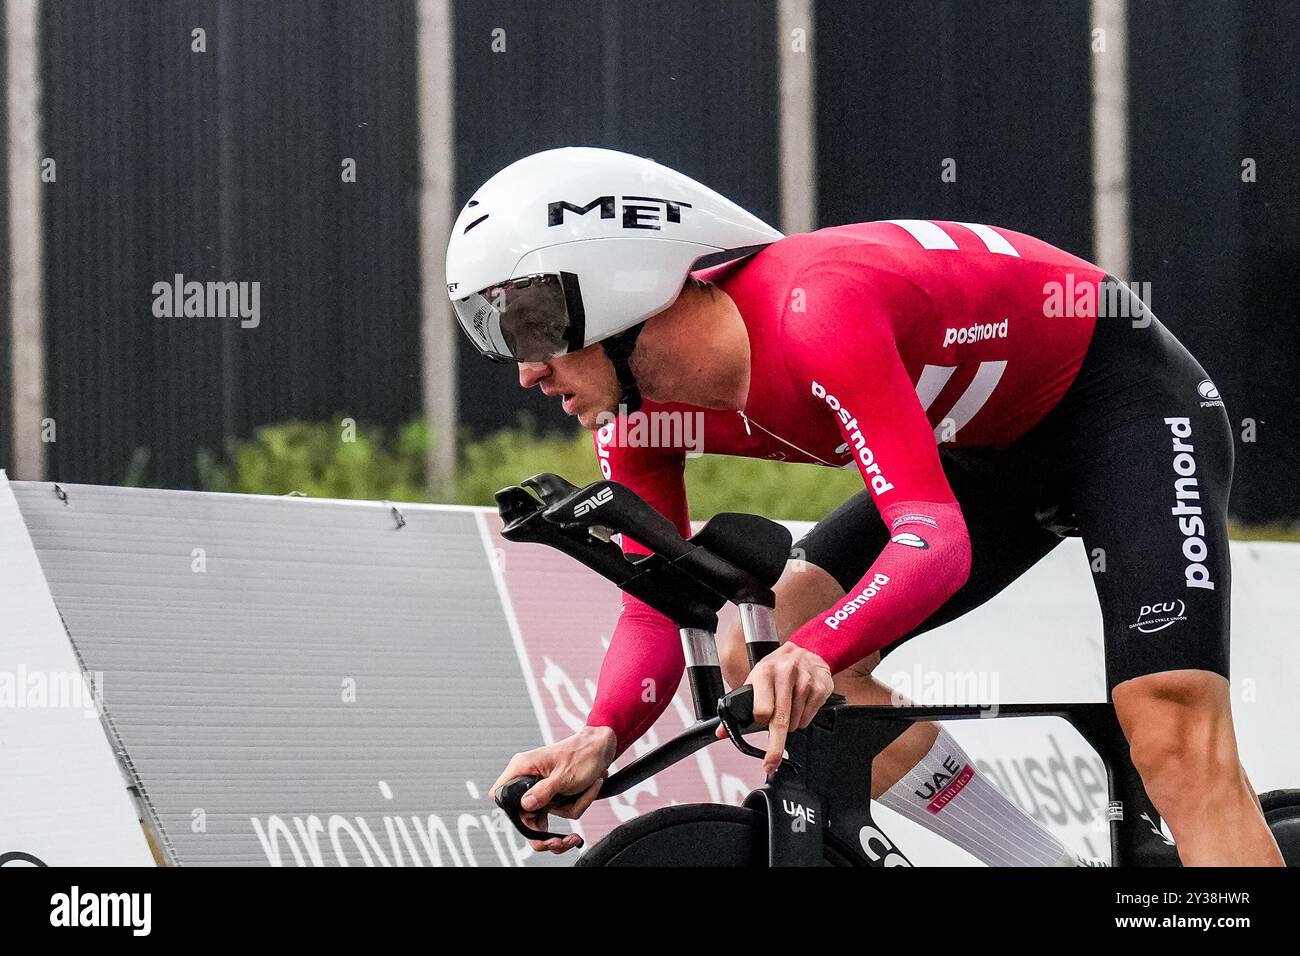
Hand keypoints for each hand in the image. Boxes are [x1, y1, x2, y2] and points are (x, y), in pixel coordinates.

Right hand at [490, 725, 616, 853]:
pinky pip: (561, 812)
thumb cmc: (582, 753)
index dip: (511, 813)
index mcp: (523, 768)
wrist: (602, 747)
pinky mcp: (554, 796)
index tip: (531, 822)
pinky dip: (578, 805)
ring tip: (586, 795)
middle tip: (558, 842)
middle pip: (523, 817)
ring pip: (546, 818)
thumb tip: (525, 806)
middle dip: (544, 832)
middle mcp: (528, 779)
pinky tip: (589, 789)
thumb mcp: (563, 775)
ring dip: (570, 809)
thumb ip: (543, 792)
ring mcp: (542, 789)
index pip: (500, 795)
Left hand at [716, 643, 833, 773]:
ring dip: (789, 725)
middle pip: (780, 720)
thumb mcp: (755, 680)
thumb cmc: (777, 669)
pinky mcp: (821, 687)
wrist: (807, 649)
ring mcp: (805, 680)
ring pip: (795, 722)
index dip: (760, 721)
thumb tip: (721, 732)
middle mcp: (785, 673)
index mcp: (764, 672)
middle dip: (775, 746)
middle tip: (771, 762)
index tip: (759, 724)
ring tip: (787, 708)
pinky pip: (809, 718)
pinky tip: (800, 705)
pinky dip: (802, 719)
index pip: (762, 709)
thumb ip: (739, 705)